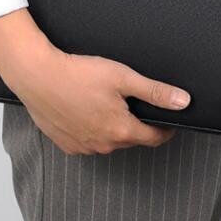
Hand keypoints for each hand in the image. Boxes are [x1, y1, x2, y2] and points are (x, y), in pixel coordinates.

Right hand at [0, 9, 189, 154]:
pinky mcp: (66, 144)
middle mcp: (103, 144)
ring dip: (114, 126)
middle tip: (133, 100)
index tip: (168, 119)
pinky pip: (88, 140)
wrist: (38, 75)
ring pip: (109, 139)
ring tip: (106, 100)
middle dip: (137, 122)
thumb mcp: (123, 76)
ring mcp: (83, 147)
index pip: (154, 137)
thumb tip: (182, 101)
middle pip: (131, 137)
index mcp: (121, 130)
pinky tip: (86, 108)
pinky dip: (92, 128)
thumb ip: (154, 91)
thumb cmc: (78, 73)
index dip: (165, 127)